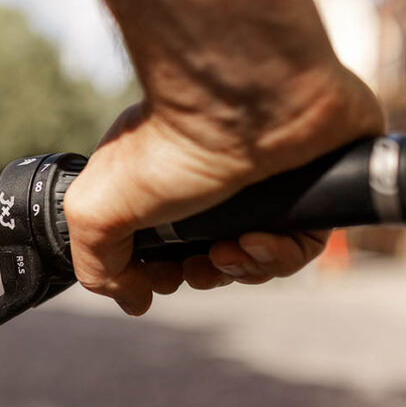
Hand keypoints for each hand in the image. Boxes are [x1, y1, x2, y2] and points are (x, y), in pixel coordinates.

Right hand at [63, 66, 384, 315]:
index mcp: (160, 184)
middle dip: (201, 276)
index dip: (159, 274)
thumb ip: (96, 265)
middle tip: (194, 266)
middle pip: (211, 258)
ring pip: (257, 260)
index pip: (162, 246)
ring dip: (239, 270)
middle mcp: (210, 184)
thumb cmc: (168, 147)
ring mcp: (262, 189)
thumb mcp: (95, 211)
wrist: (245, 107)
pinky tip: (259, 238)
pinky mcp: (310, 192)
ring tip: (228, 250)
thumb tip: (132, 300)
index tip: (158, 278)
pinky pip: (300, 247)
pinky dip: (278, 256)